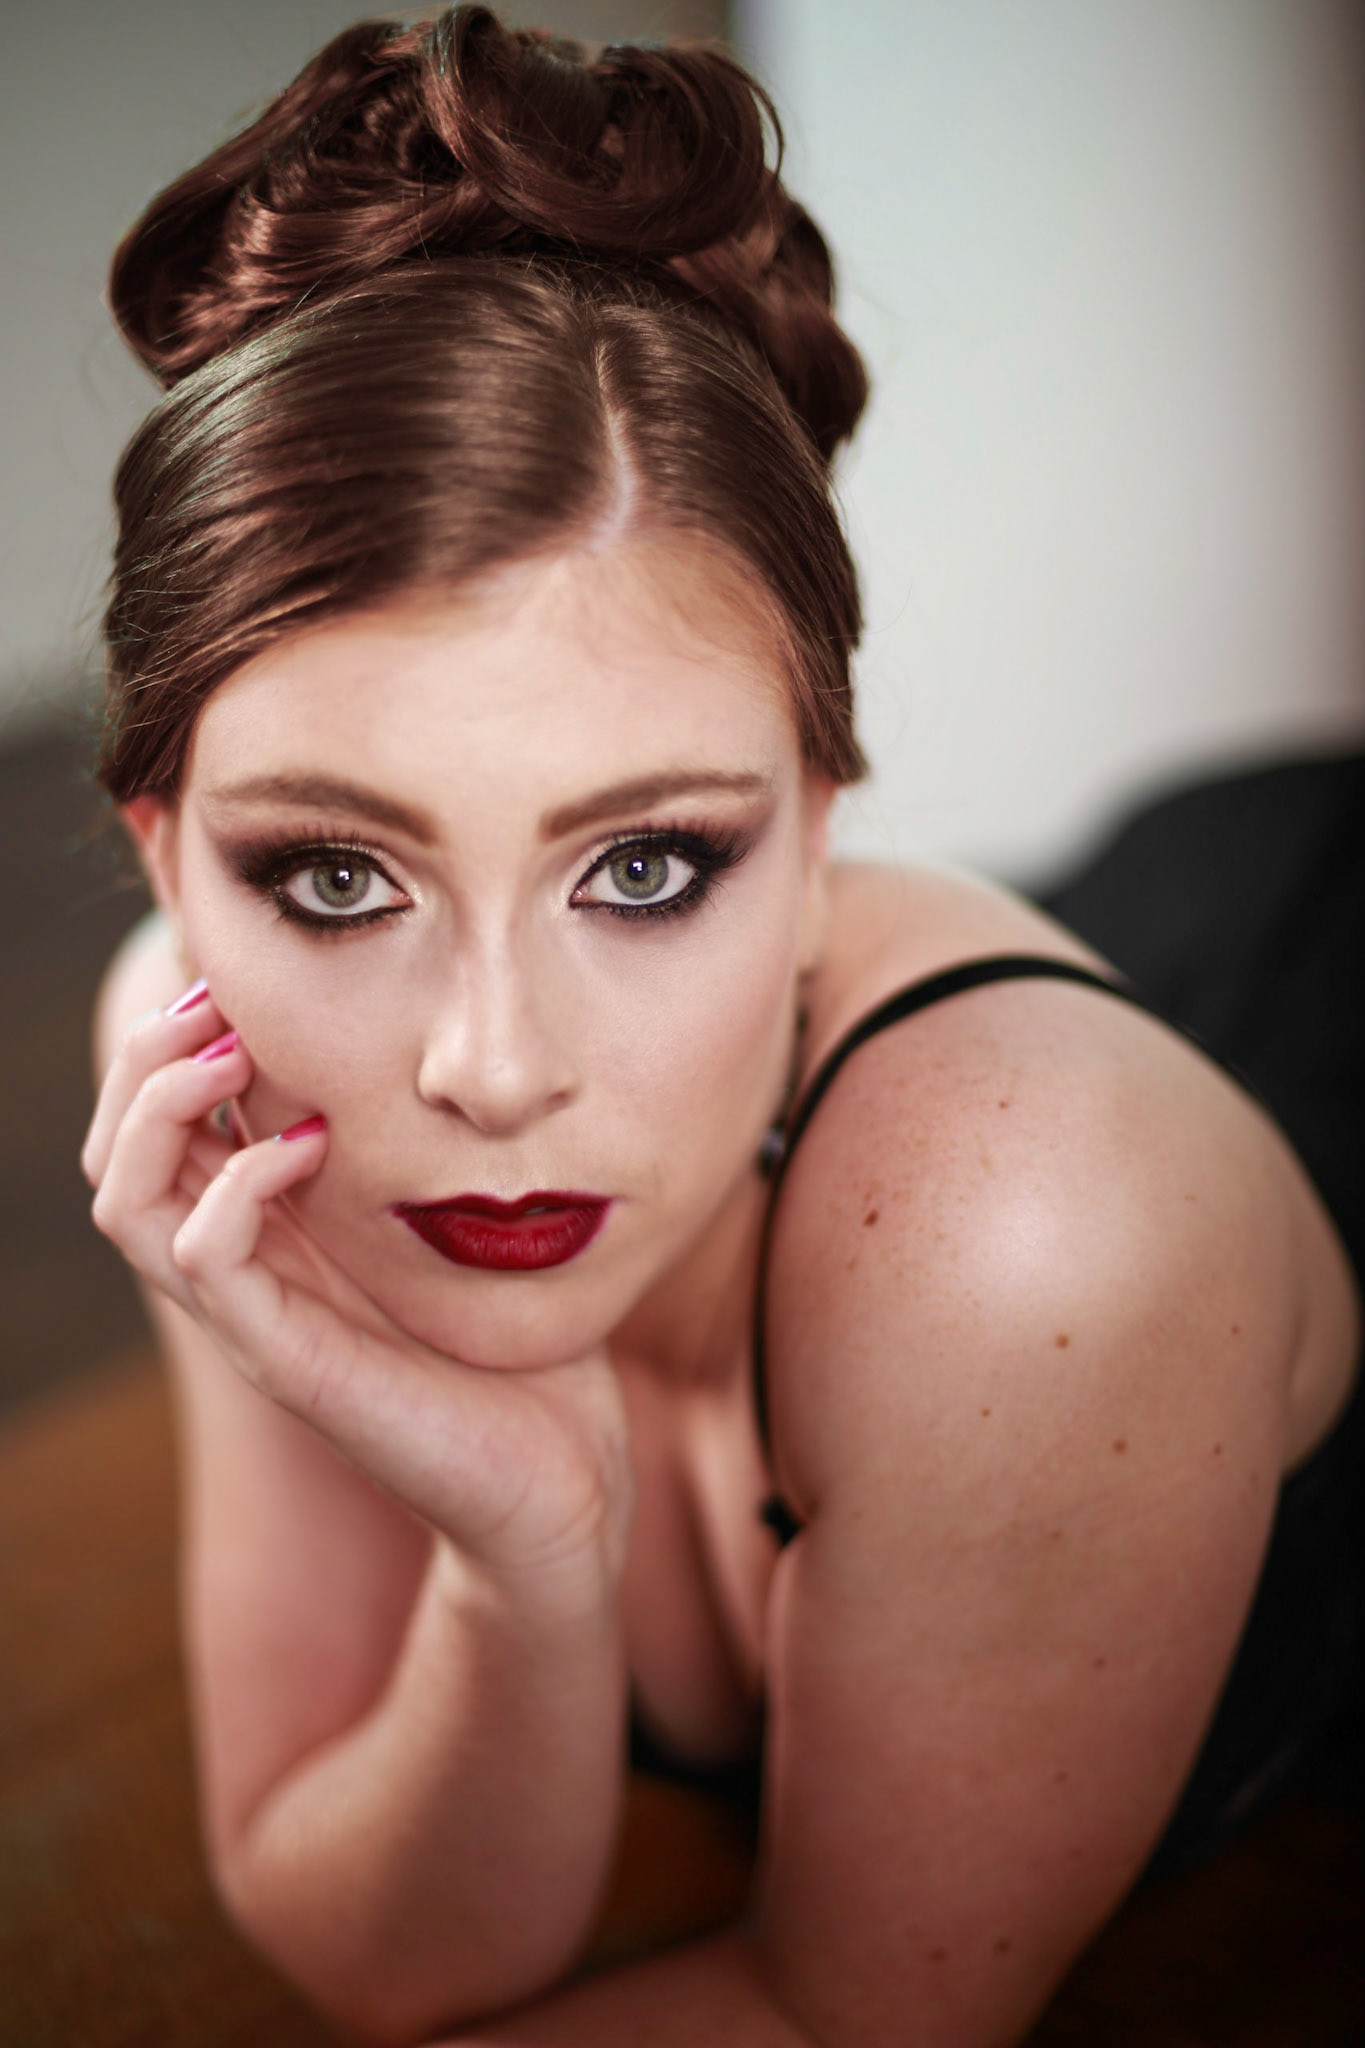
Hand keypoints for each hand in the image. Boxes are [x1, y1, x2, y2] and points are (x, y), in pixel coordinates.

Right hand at [82, 985, 633, 1613]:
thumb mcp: (461, 1216)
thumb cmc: (518, 1344)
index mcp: (274, 1231)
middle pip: (118, 1152)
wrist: (561, 1475)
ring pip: (126, 1199)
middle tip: (215, 1001)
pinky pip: (202, 1257)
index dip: (176, 1046)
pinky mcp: (288, 1359)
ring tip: (229, 1053)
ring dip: (161, 1107)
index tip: (237, 981)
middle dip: (148, 1059)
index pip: (161, 1129)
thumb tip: (436, 1039)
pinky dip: (236, 1182)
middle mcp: (246, 1270)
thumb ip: (424, 1140)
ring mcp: (257, 1318)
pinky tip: (307, 1141)